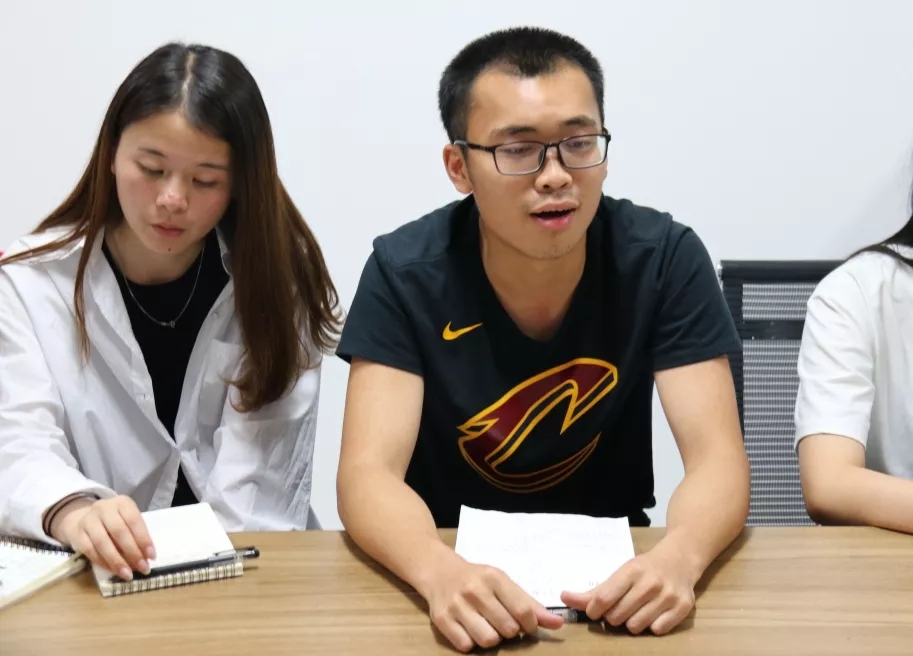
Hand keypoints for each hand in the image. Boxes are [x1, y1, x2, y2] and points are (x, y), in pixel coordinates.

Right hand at [50, 494, 155, 580]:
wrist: (84, 517)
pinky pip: (90, 550)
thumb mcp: (127, 519)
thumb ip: (136, 534)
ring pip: (102, 542)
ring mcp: (88, 520)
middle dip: (132, 552)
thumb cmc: (114, 520)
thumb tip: (145, 558)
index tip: (151, 556)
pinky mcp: (77, 534)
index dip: (143, 539)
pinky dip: (103, 562)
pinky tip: (113, 570)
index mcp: (122, 503)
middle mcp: (104, 508)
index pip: (134, 520)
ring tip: (128, 574)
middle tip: (142, 568)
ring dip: (117, 561)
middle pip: (119, 531)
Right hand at [420, 554, 563, 652]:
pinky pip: (466, 646)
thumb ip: (530, 604)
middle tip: (503, 623)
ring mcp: (456, 605)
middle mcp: (475, 590)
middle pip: (508, 629)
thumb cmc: (477, 579)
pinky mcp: (441, 620)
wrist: (439, 571)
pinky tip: (470, 629)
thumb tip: (558, 624)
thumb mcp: (504, 583)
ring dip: (492, 639)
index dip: (531, 625)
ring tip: (487, 627)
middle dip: (510, 631)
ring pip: (488, 640)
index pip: (523, 611)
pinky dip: (471, 642)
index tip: (527, 625)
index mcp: (494, 578)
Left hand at [560, 546, 696, 634]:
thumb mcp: (620, 573)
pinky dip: (652, 626)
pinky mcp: (683, 608)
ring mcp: (668, 596)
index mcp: (631, 571)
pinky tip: (654, 613)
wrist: (680, 559)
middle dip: (613, 617)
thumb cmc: (644, 568)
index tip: (595, 611)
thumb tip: (564, 598)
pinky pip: (657, 630)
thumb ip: (594, 591)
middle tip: (620, 607)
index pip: (603, 599)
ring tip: (637, 610)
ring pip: (636, 627)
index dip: (594, 611)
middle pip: (617, 617)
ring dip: (632, 623)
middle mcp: (650, 583)